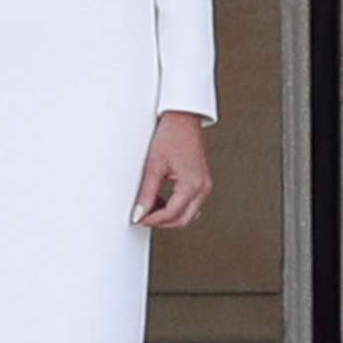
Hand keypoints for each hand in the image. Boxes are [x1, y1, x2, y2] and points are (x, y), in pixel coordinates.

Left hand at [131, 112, 210, 228]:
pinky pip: (191, 204)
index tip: (138, 219)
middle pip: (183, 220)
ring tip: (150, 207)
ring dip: (169, 215)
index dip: (152, 219)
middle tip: (143, 217)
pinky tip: (161, 200)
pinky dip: (176, 207)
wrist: (183, 120)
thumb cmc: (171, 137)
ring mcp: (205, 186)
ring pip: (188, 214)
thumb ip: (147, 193)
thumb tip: (139, 213)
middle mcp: (203, 188)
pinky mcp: (202, 182)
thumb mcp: (154, 166)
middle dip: (162, 222)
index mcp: (192, 184)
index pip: (172, 213)